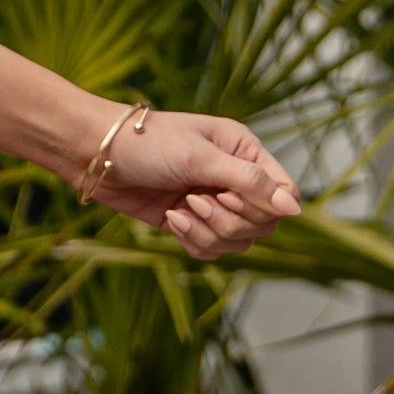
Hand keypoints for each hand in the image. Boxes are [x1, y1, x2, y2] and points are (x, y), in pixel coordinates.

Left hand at [83, 107, 301, 260]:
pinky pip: (210, 250)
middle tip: (194, 200)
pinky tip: (171, 220)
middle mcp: (234, 179)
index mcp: (246, 153)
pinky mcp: (189, 223)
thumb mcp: (201, 158)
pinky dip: (193, 242)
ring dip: (207, 233)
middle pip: (262, 225)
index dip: (263, 207)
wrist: (98, 155)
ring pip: (236, 242)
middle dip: (228, 221)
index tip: (227, 196)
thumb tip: (295, 209)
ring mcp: (212, 203)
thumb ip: (249, 182)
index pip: (284, 194)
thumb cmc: (149, 143)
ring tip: (179, 210)